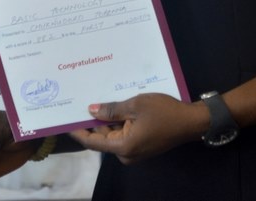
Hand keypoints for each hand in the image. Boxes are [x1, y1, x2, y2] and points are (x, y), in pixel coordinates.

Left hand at [68, 93, 203, 164]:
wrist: (191, 121)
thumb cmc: (164, 112)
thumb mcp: (135, 105)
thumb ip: (111, 109)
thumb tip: (91, 111)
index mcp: (123, 146)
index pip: (92, 142)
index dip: (77, 131)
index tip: (64, 120)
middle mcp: (126, 153)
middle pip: (101, 138)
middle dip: (91, 122)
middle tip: (77, 104)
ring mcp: (134, 151)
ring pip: (112, 135)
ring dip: (105, 120)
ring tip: (92, 101)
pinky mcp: (141, 145)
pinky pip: (123, 134)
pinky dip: (116, 122)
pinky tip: (110, 107)